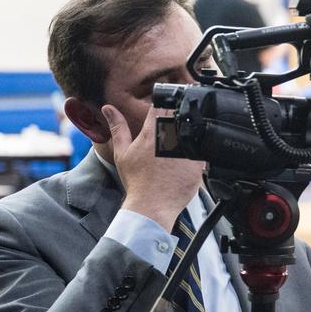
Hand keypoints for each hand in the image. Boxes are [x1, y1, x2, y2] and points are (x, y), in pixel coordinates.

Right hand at [110, 104, 204, 229]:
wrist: (151, 205)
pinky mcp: (198, 164)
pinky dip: (198, 153)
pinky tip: (188, 162)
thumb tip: (108, 108)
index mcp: (151, 133)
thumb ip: (117, 127)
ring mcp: (185, 151)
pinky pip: (203, 150)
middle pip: (179, 117)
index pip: (161, 106)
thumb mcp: (123, 152)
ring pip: (192, 132)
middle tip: (170, 139)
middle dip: (176, 122)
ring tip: (177, 153)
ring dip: (188, 137)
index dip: (163, 106)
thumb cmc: (137, 182)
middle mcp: (170, 139)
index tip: (163, 115)